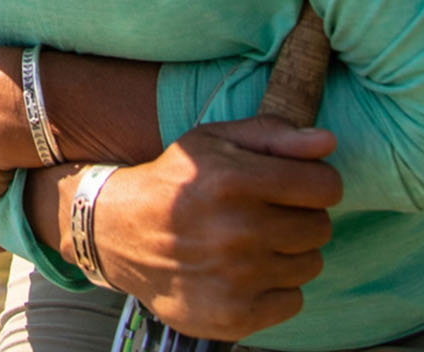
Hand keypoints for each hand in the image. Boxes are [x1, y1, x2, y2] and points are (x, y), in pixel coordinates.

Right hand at [82, 117, 339, 338]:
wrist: (121, 232)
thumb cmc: (175, 181)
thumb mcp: (211, 141)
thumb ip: (272, 135)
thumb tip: (328, 142)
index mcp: (232, 179)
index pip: (324, 186)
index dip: (317, 182)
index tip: (297, 184)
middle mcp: (237, 229)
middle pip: (321, 226)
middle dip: (301, 216)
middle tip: (265, 212)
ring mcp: (237, 277)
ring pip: (310, 264)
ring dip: (289, 252)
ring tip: (252, 241)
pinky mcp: (236, 314)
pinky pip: (294, 300)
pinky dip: (276, 286)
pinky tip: (244, 270)